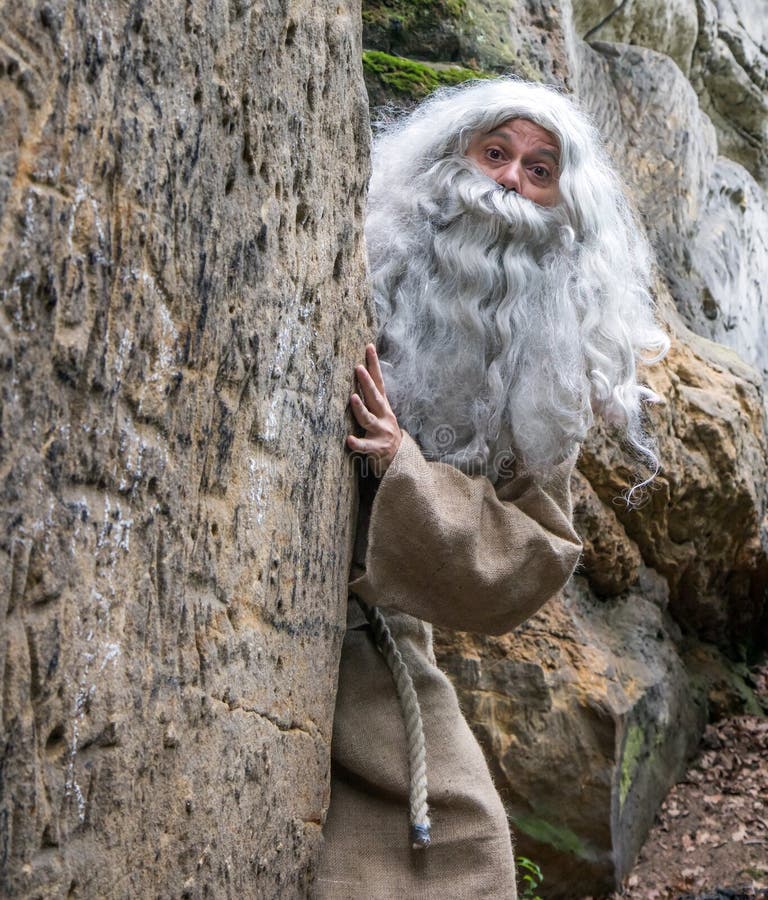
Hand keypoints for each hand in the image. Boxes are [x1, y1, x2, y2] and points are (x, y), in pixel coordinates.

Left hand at [347, 344, 401, 475]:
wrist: (401, 461)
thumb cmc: (385, 435)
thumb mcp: (382, 414)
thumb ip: (372, 399)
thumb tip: (360, 376)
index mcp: (383, 407)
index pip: (379, 382)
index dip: (374, 365)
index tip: (369, 347)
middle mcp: (384, 417)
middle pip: (375, 397)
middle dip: (367, 382)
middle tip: (358, 368)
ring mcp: (381, 432)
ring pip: (369, 419)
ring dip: (361, 408)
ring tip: (352, 398)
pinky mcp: (377, 449)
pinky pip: (365, 446)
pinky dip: (358, 443)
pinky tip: (349, 440)